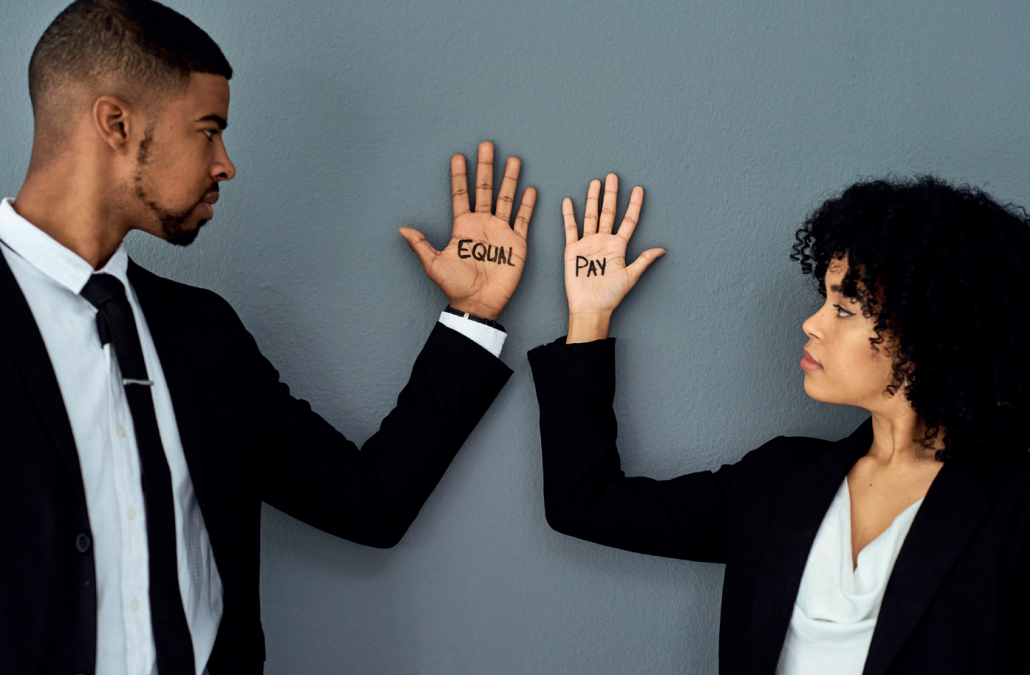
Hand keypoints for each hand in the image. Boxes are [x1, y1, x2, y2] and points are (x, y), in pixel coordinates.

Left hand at [400, 142, 535, 320]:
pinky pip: (522, 219)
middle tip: (486, 145)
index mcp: (463, 226)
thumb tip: (402, 229)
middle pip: (485, 189)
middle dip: (486, 167)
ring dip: (509, 179)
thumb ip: (421, 244)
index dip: (460, 176)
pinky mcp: (516, 242)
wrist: (478, 302)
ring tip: (513, 160)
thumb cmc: (456, 285)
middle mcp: (482, 224)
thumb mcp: (434, 264)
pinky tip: (530, 189)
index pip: (461, 195)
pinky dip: (527, 205)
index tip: (458, 156)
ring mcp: (500, 231)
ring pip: (506, 199)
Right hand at [563, 174, 664, 342]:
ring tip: (595, 183)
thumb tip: (661, 249)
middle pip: (609, 213)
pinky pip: (570, 229)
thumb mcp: (630, 277)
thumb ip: (643, 260)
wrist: (590, 307)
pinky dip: (569, 215)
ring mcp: (588, 244)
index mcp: (618, 246)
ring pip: (591, 216)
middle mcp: (603, 242)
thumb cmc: (611, 295)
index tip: (639, 189)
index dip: (634, 205)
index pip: (628, 221)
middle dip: (611, 194)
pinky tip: (569, 202)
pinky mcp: (573, 250)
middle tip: (613, 176)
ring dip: (592, 199)